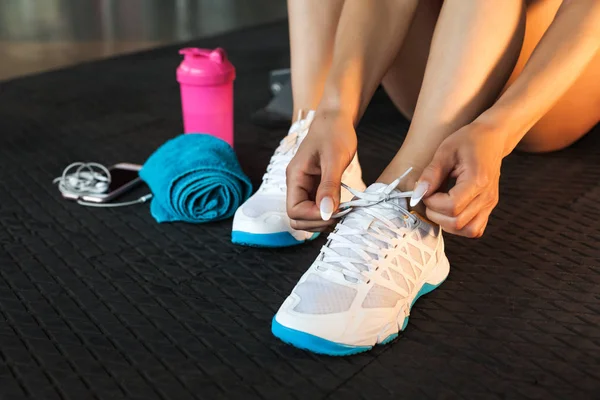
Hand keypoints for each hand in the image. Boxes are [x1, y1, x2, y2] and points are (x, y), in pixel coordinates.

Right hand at [286, 110, 356, 231]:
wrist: (336, 119)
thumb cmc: (334, 133)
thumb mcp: (334, 159)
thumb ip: (329, 186)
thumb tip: (326, 212)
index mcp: (295, 177)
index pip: (294, 211)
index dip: (313, 217)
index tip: (334, 212)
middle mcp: (297, 184)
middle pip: (297, 219)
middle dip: (318, 222)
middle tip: (340, 214)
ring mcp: (305, 187)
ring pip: (307, 216)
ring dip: (324, 219)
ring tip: (343, 210)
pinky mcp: (316, 187)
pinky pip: (317, 208)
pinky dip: (329, 212)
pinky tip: (343, 206)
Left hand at [412, 122, 505, 237]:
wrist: (492, 139)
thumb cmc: (468, 141)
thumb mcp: (445, 151)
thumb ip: (431, 174)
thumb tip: (417, 195)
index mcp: (477, 181)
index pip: (452, 206)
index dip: (432, 202)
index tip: (426, 189)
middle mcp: (487, 196)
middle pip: (457, 222)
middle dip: (436, 214)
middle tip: (430, 197)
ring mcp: (490, 204)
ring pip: (468, 230)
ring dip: (447, 223)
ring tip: (438, 205)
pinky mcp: (488, 208)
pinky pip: (475, 229)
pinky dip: (459, 226)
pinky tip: (449, 211)